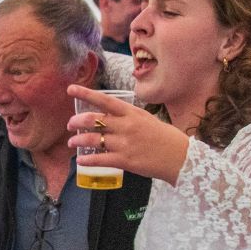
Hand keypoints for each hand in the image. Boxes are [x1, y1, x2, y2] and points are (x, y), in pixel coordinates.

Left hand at [66, 85, 189, 184]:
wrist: (180, 157)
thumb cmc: (164, 137)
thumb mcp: (146, 119)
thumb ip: (127, 116)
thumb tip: (108, 115)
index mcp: (132, 113)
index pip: (105, 100)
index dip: (86, 94)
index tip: (70, 89)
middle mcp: (127, 126)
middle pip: (93, 120)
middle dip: (76, 121)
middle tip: (70, 125)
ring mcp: (125, 143)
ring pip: (92, 140)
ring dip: (77, 140)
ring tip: (71, 142)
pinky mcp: (125, 160)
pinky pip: (99, 159)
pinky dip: (87, 160)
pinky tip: (80, 160)